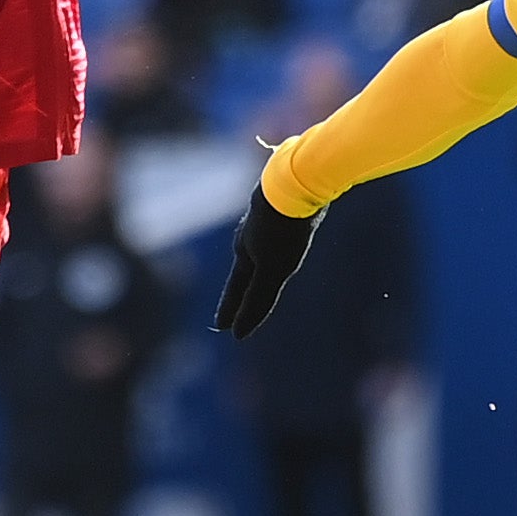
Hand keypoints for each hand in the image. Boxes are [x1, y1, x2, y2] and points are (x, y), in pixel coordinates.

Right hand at [212, 187, 320, 335]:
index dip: (230, 310)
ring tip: (254, 276)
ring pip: (258, 250)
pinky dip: (274, 245)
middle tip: (231, 311)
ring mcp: (265, 221)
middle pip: (244, 272)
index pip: (237, 290)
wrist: (294, 181)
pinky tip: (280, 240)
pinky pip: (278, 232)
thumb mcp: (271, 270)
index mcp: (244, 252)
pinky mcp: (284, 207)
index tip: (222, 327)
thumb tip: (238, 334)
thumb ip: (257, 300)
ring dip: (254, 267)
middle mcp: (250, 236)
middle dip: (239, 293)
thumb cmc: (282, 229)